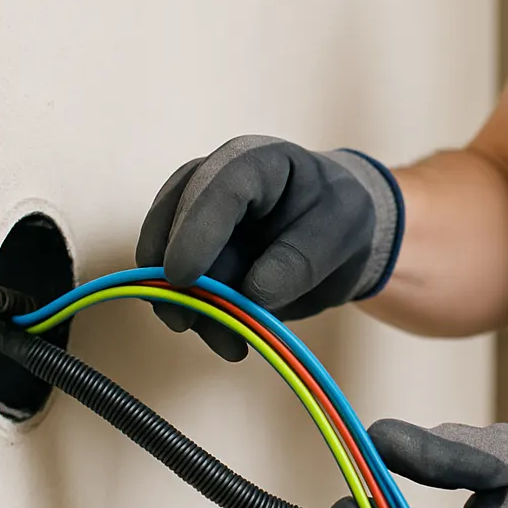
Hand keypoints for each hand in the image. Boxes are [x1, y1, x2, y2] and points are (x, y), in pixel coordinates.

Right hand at [136, 136, 401, 359]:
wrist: (338, 238)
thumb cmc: (340, 218)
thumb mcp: (341, 230)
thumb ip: (301, 258)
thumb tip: (251, 293)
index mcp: (252, 161)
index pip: (214, 189)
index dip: (194, 231)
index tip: (182, 277)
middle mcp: (210, 184)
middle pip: (171, 225)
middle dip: (175, 278)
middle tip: (187, 323)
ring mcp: (195, 221)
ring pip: (166, 264)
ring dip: (189, 308)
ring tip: (231, 346)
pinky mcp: (193, 258)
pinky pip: (181, 290)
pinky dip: (200, 319)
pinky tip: (229, 341)